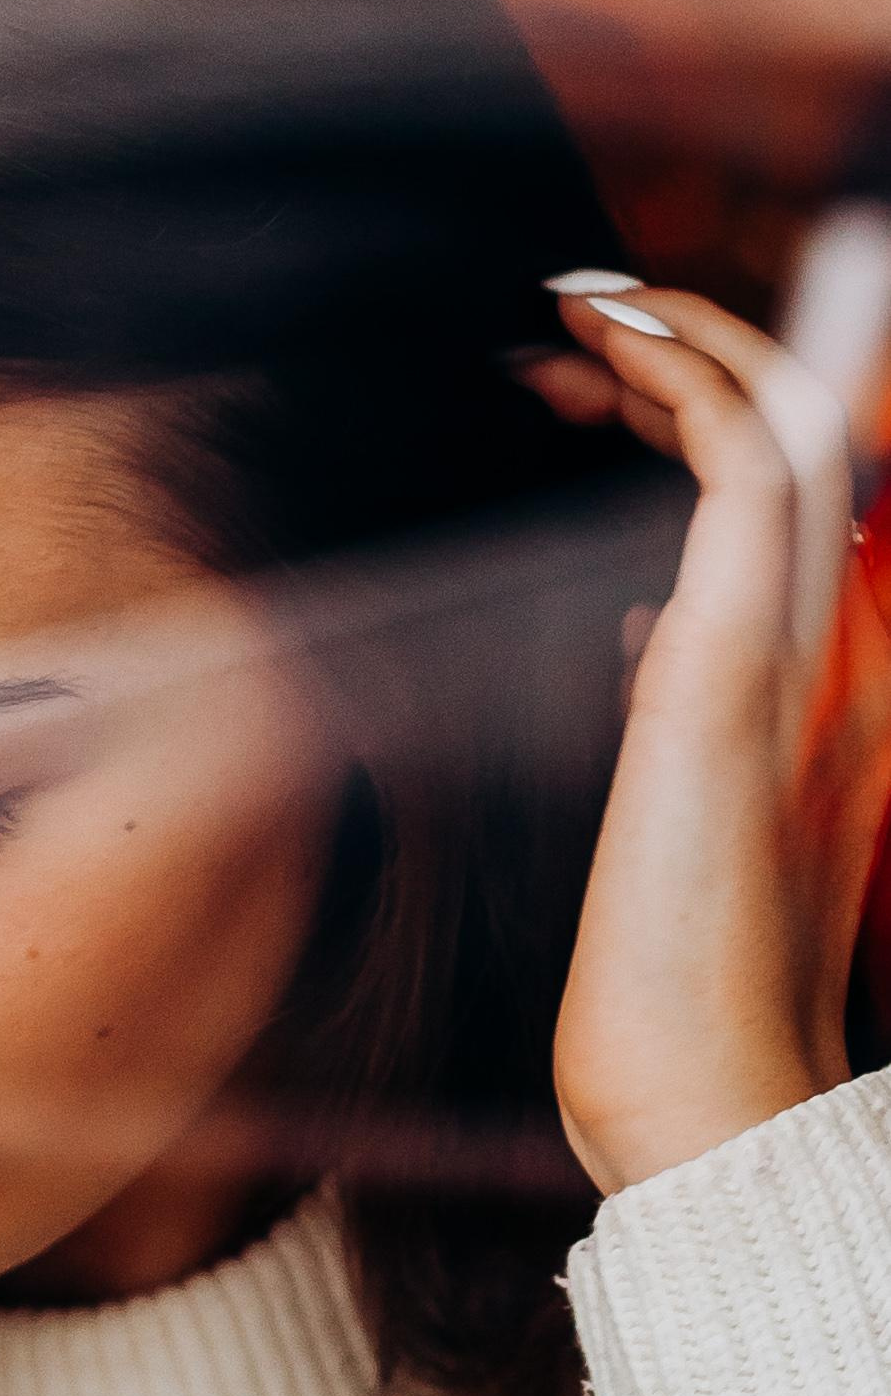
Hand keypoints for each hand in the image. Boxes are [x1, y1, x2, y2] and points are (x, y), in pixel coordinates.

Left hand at [525, 281, 889, 1195]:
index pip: (776, 504)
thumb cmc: (667, 993)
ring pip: (788, 428)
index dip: (691, 416)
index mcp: (811, 685)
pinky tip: (606, 340)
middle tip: (568, 317)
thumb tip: (641, 623)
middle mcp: (828, 652)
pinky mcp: (736, 665)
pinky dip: (687, 383)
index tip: (582, 379)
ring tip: (582, 302)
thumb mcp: (664, 818)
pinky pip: (748, 471)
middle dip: (690, 358)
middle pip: (795, 442)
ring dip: (688, 342)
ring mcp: (797, 653)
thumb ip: (678, 710)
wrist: (696, 1093)